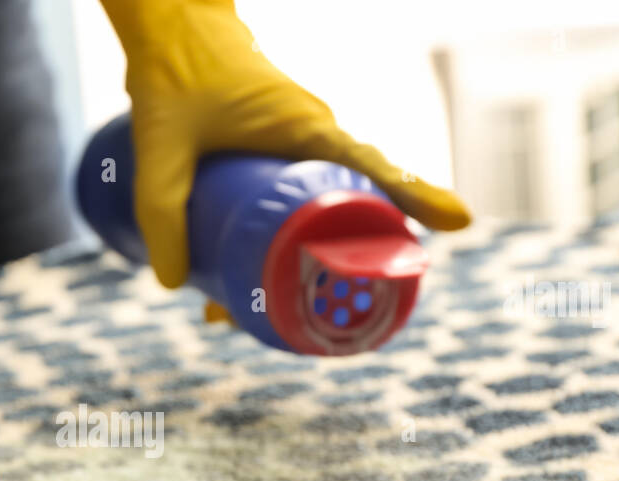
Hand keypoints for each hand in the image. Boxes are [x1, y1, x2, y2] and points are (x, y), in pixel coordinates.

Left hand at [102, 0, 471, 287]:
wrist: (172, 28)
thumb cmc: (175, 72)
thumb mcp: (160, 145)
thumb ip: (162, 211)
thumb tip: (175, 284)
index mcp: (307, 128)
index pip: (372, 166)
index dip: (414, 194)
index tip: (458, 221)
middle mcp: (314, 140)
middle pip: (351, 206)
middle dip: (344, 261)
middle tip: (330, 313)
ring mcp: (297, 150)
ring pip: (316, 213)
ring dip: (297, 261)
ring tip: (243, 314)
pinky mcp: (276, 157)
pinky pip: (293, 206)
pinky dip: (275, 243)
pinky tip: (231, 282)